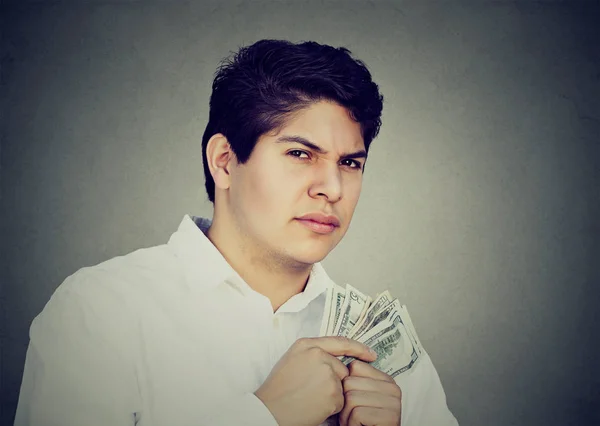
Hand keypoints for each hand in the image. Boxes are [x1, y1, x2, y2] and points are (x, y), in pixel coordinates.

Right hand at [254, 336, 377, 425]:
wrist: (269, 410)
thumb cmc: (277, 389)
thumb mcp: (292, 360)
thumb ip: (313, 355)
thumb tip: (334, 361)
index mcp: (307, 344)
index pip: (340, 342)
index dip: (358, 348)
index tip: (371, 353)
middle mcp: (318, 355)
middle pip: (341, 369)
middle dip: (333, 382)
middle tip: (310, 391)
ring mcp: (327, 373)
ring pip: (342, 386)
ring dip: (331, 395)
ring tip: (309, 398)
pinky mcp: (332, 392)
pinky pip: (340, 401)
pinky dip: (331, 407)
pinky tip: (314, 407)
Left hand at [338, 360, 401, 425]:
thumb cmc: (363, 421)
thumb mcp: (359, 396)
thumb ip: (355, 380)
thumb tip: (336, 365)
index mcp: (386, 379)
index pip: (355, 367)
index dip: (345, 384)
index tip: (352, 399)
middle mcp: (393, 388)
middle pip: (350, 382)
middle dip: (344, 402)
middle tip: (352, 415)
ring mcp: (393, 402)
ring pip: (351, 398)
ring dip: (346, 415)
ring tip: (354, 421)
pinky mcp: (389, 417)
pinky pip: (357, 414)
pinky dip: (351, 424)